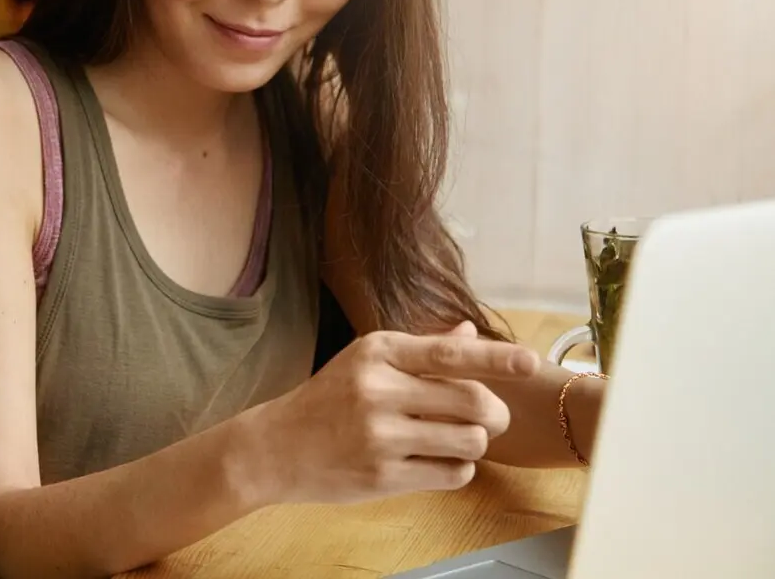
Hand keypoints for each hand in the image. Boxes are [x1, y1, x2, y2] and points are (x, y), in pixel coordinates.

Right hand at [247, 324, 539, 504]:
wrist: (277, 446)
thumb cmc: (328, 400)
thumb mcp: (366, 362)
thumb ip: (421, 350)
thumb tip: (469, 334)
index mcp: (378, 352)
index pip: (449, 354)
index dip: (496, 359)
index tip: (532, 362)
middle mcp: (378, 390)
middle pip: (472, 401)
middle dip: (494, 412)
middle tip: (491, 417)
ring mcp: (379, 436)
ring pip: (469, 441)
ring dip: (475, 442)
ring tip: (456, 439)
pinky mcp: (383, 475)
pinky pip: (452, 473)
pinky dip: (458, 468)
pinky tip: (437, 460)